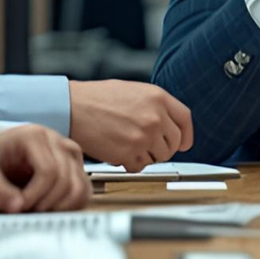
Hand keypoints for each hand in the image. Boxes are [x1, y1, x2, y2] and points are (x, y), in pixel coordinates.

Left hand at [0, 125, 89, 212]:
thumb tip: (17, 207)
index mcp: (32, 135)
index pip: (49, 170)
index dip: (35, 196)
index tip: (17, 208)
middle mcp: (54, 139)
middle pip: (66, 178)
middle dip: (46, 203)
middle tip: (25, 213)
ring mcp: (65, 151)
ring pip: (80, 183)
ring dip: (62, 205)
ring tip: (37, 212)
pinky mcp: (70, 165)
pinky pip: (83, 186)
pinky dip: (73, 203)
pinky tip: (52, 211)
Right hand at [68, 80, 193, 170]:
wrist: (73, 107)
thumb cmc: (97, 98)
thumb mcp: (134, 91)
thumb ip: (154, 105)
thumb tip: (169, 124)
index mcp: (158, 97)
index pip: (185, 119)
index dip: (186, 135)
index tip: (184, 143)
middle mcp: (155, 117)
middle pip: (174, 143)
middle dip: (162, 148)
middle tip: (147, 146)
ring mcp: (143, 136)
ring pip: (158, 158)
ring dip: (146, 156)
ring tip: (127, 145)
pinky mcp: (129, 153)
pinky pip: (139, 167)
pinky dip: (130, 164)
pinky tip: (118, 151)